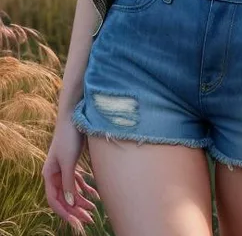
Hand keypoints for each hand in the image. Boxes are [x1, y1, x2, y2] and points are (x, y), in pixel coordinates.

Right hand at [42, 114, 100, 233]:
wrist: (75, 116)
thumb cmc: (69, 137)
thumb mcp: (68, 161)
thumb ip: (68, 181)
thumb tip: (69, 202)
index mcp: (49, 174)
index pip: (55, 200)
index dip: (65, 213)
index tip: (76, 223)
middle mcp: (55, 173)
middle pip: (64, 197)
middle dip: (75, 210)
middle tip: (89, 220)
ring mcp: (64, 168)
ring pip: (72, 191)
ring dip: (81, 202)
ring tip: (93, 210)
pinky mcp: (73, 163)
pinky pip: (78, 182)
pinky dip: (85, 189)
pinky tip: (95, 196)